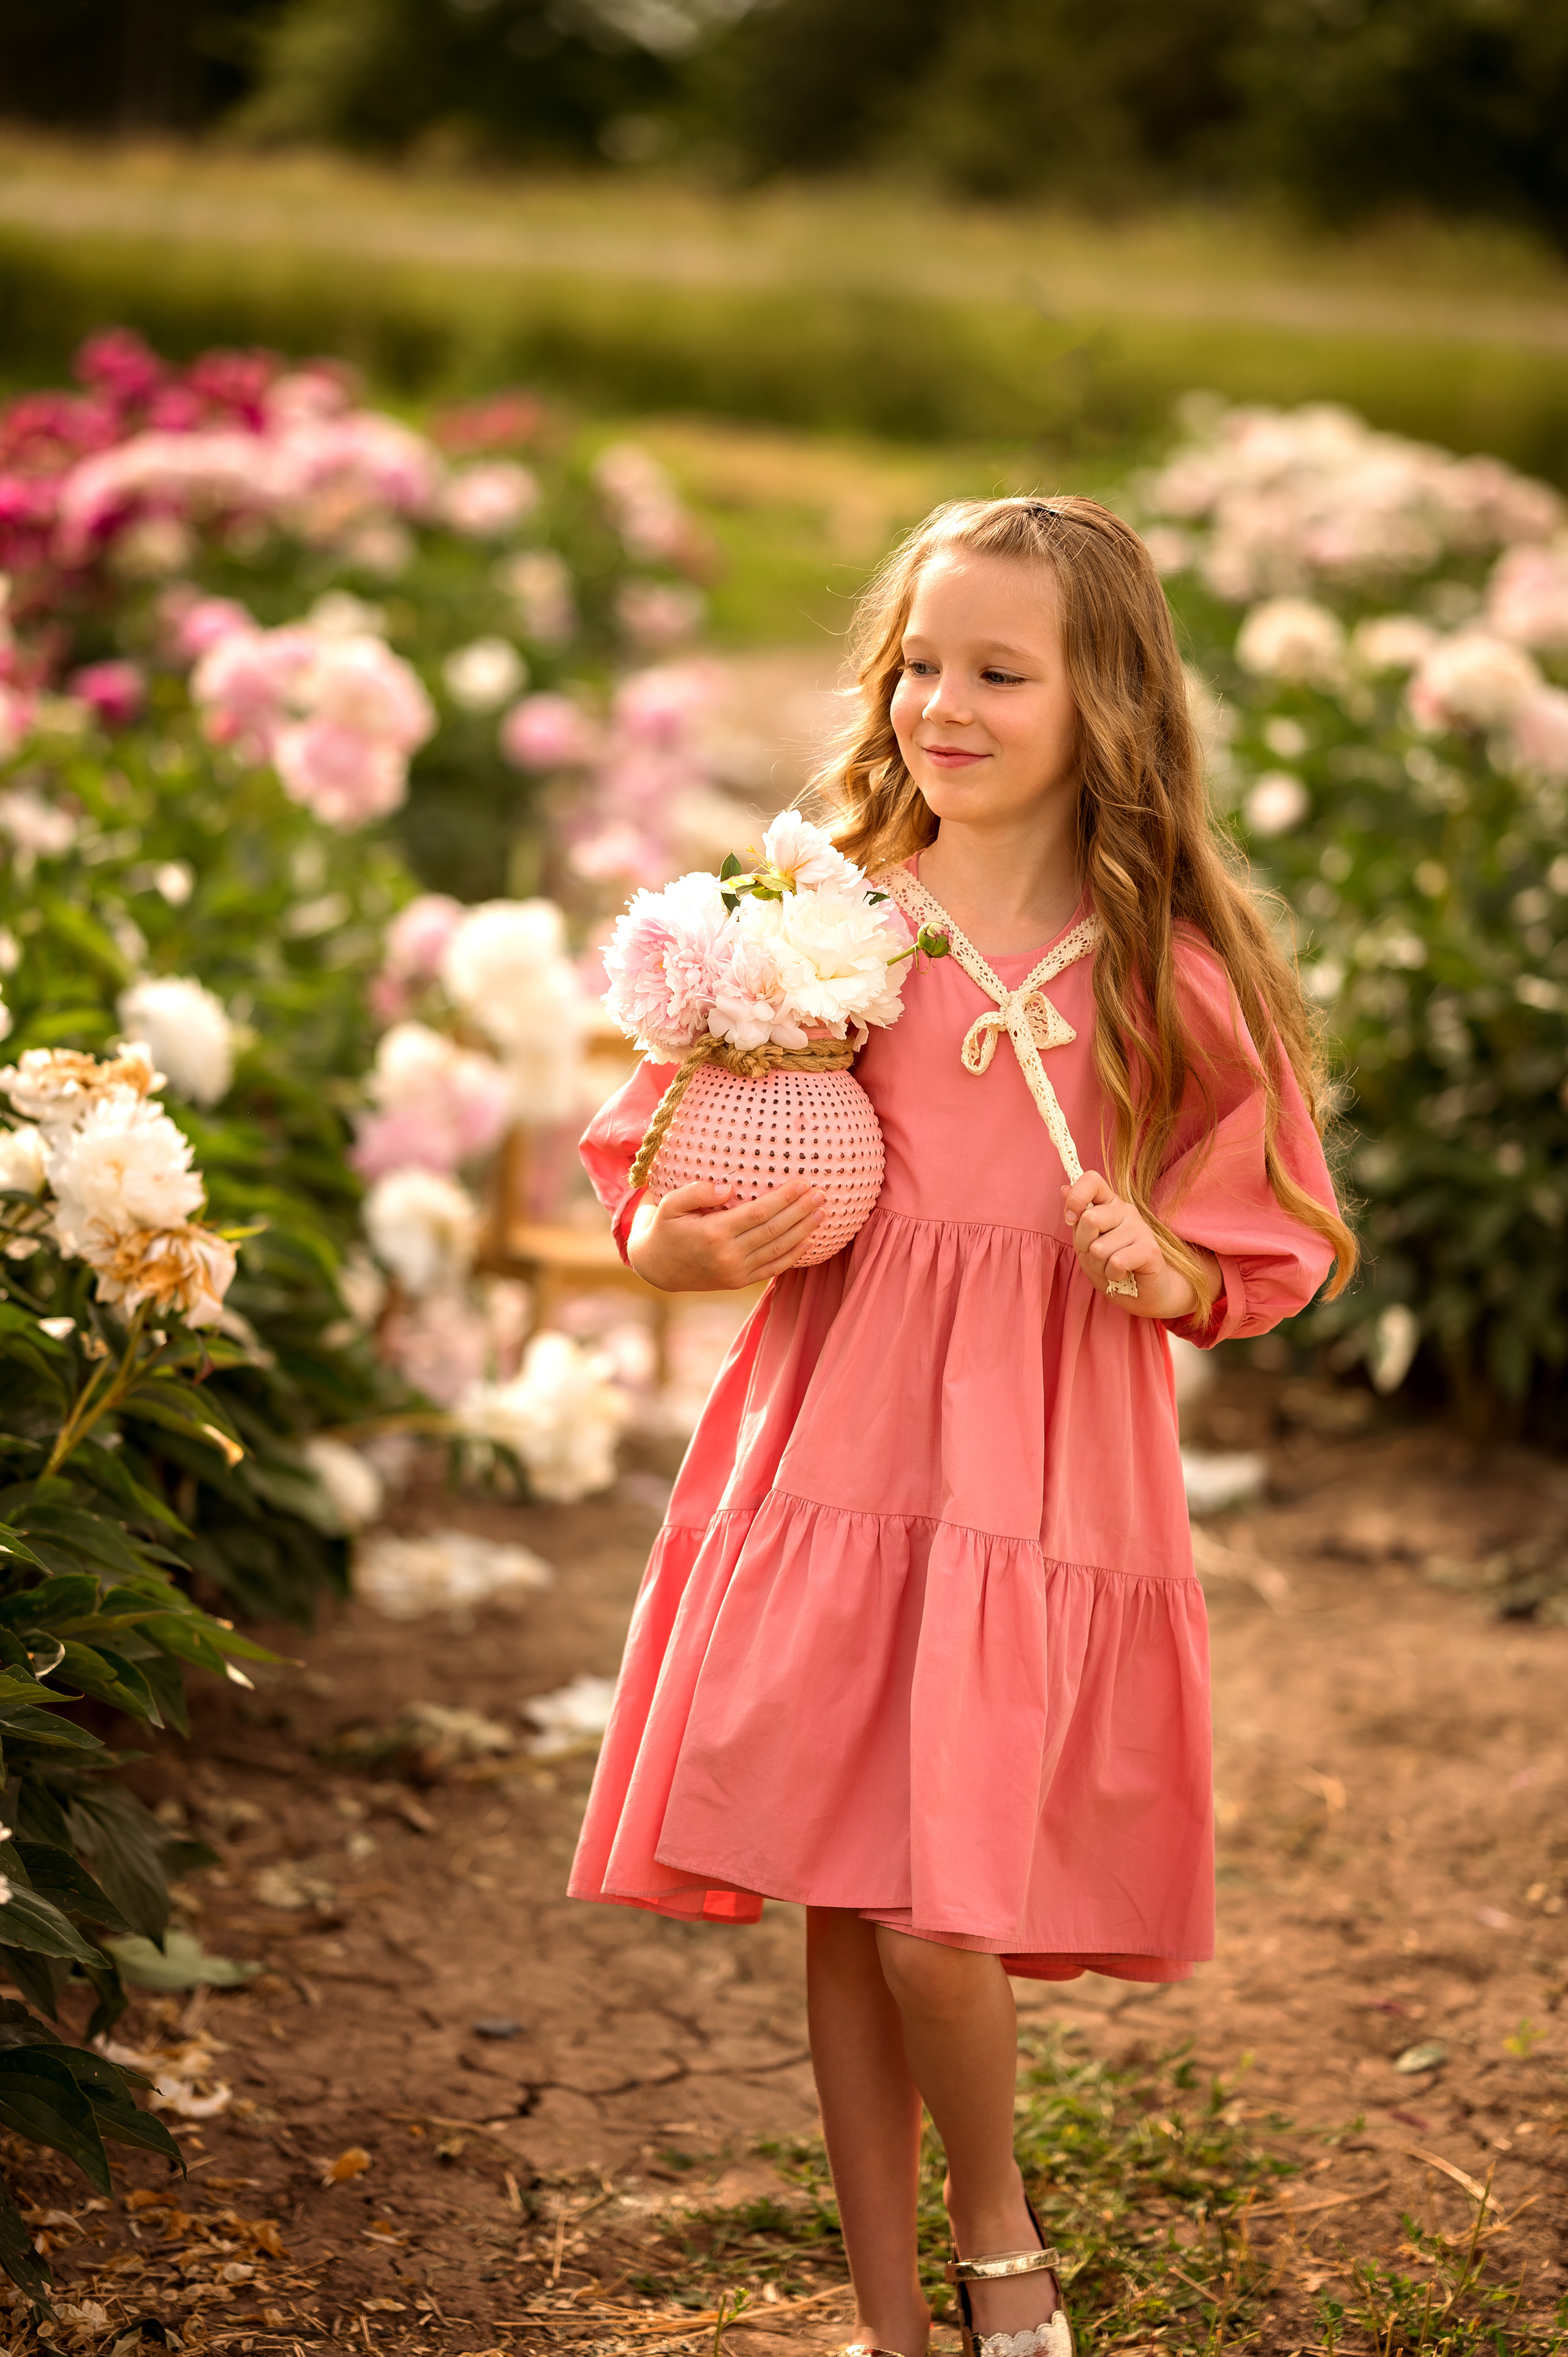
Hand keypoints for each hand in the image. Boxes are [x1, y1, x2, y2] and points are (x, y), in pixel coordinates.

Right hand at [628, 1178, 825, 1292]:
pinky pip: (772, 1268)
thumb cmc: (664, 1227)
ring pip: (778, 1250)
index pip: (758, 1213)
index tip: (803, 1183)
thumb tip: (729, 1189)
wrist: (656, 1268)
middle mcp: (728, 1256)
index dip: (784, 1198)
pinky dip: (793, 1255)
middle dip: (801, 1211)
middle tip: (822, 1194)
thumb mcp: (669, 1205)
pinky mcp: (739, 1282)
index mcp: (713, 1234)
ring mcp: (735, 1272)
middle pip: (774, 1230)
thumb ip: (696, 1192)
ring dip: (803, 1231)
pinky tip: (809, 1240)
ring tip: (823, 1212)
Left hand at [1061, 1171, 1211, 1319]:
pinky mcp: (1150, 1249)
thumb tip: (1064, 1188)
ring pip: (1099, 1248)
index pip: (1092, 1180)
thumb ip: (1078, 1219)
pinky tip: (1123, 1274)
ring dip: (1100, 1266)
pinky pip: (1116, 1262)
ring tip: (1113, 1269)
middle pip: (1090, 1219)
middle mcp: (1126, 1210)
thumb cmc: (1112, 1267)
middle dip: (1085, 1246)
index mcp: (1109, 1204)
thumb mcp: (1086, 1244)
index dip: (1076, 1197)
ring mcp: (1140, 1228)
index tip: (1070, 1219)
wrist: (1142, 1294)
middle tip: (1098, 1257)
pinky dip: (1113, 1275)